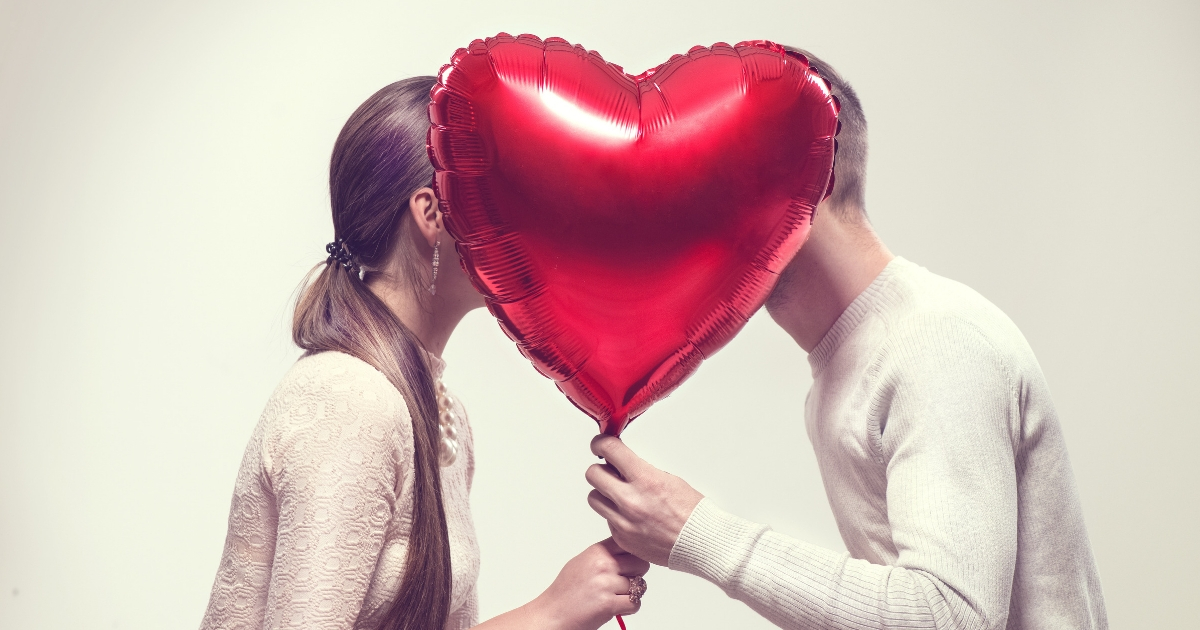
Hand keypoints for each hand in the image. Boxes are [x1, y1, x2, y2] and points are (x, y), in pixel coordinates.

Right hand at [524, 538, 649, 629]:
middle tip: (622, 584)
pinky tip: (615, 607)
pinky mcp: (609, 604)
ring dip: (630, 594)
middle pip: (641, 564)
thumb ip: (604, 555)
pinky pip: (635, 603)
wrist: (553, 614)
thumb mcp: (583, 562)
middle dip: (636, 575)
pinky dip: (628, 608)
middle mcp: (603, 564)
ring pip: (639, 586)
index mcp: (597, 551)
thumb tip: (627, 552)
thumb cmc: (566, 592)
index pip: (629, 544)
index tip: (630, 563)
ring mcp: (606, 584)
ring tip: (613, 597)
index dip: (634, 555)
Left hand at [585, 435, 703, 565]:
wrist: (700, 543)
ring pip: (593, 498)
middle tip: (609, 470)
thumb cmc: (692, 512)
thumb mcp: (668, 479)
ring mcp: (623, 522)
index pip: (609, 450)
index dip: (601, 443)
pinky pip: (607, 519)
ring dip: (603, 493)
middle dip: (601, 469)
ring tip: (619, 494)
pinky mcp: (621, 538)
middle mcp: (630, 501)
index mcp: (645, 479)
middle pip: (592, 474)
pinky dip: (615, 515)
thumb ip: (640, 470)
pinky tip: (632, 515)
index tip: (600, 444)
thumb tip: (621, 464)